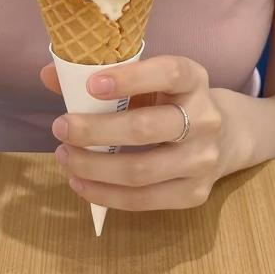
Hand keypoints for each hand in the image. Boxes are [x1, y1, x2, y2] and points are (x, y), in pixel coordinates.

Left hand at [39, 54, 237, 210]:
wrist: (225, 135)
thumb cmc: (170, 100)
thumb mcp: (147, 79)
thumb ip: (102, 75)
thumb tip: (49, 75)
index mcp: (193, 78)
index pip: (167, 73)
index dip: (130, 79)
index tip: (91, 85)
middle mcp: (205, 118)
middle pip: (145, 128)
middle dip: (95, 130)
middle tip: (60, 127)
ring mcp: (203, 160)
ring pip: (140, 170)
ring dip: (94, 167)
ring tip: (64, 157)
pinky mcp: (195, 194)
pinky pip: (144, 200)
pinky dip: (106, 194)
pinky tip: (80, 182)